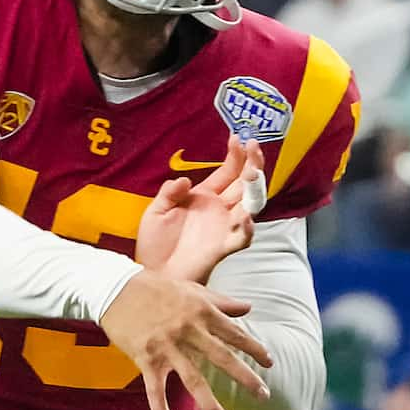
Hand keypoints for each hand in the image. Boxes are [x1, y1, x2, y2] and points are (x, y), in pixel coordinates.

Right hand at [100, 270, 272, 409]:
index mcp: (202, 312)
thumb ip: (221, 301)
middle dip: (245, 378)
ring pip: (192, 379)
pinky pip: (154, 389)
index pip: (235, 333)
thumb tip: (249, 307)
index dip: (255, 349)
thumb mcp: (192, 290)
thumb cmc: (156, 288)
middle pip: (222, 358)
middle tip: (264, 396)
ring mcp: (167, 346)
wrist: (115, 288)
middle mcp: (188, 330)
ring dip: (209, 403)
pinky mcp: (146, 358)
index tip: (270, 363)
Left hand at [134, 135, 263, 282]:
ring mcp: (225, 227)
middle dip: (253, 164)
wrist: (154, 273)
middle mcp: (220, 209)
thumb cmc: (156, 243)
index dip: (235, 155)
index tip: (237, 137)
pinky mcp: (224, 247)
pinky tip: (245, 216)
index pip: (228, 171)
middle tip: (255, 146)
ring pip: (250, 204)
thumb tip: (185, 181)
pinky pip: (243, 237)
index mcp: (205, 196)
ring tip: (252, 172)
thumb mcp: (156, 211)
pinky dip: (248, 228)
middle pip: (245, 183)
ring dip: (255, 188)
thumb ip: (169, 193)